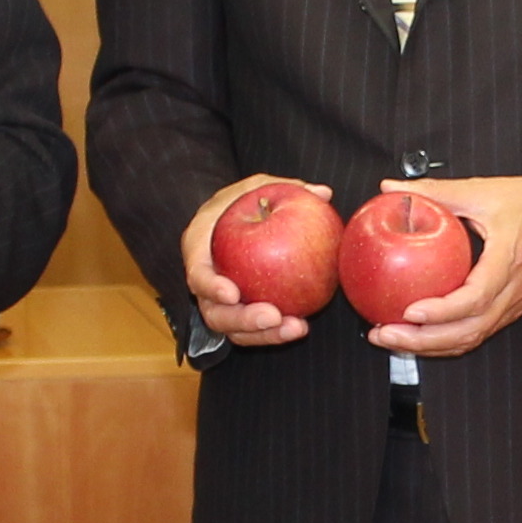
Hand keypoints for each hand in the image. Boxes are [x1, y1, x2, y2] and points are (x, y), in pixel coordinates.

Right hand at [177, 173, 314, 349]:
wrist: (225, 222)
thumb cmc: (237, 203)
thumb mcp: (254, 186)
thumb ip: (283, 187)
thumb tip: (323, 193)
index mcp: (199, 251)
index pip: (197, 274)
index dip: (211, 287)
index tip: (233, 293)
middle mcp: (206, 284)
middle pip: (215, 314)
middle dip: (243, 320)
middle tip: (273, 316)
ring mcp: (222, 304)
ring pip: (235, 331)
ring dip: (264, 335)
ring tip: (296, 328)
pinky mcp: (241, 313)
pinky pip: (255, 331)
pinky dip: (275, 333)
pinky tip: (301, 327)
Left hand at [367, 174, 521, 360]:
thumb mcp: (482, 191)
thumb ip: (436, 192)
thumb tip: (391, 189)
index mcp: (508, 259)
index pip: (477, 297)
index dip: (443, 311)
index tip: (410, 311)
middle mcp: (513, 290)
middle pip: (470, 330)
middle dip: (424, 340)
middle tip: (386, 333)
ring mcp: (512, 304)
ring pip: (472, 338)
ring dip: (430, 346)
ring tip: (393, 339)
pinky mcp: (508, 309)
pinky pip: (476, 333)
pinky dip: (445, 341)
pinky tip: (418, 335)